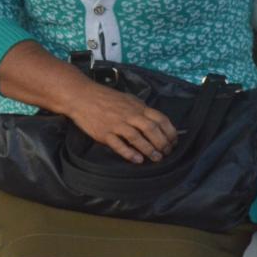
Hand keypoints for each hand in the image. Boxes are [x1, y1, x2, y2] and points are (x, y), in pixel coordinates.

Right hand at [62, 76, 176, 164]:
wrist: (82, 96)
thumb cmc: (106, 98)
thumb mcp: (128, 99)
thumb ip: (141, 109)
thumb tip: (156, 120)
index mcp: (137, 106)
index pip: (160, 118)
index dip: (170, 131)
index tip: (174, 141)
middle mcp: (129, 115)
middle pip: (151, 129)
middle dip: (162, 143)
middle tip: (167, 152)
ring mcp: (116, 124)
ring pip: (137, 138)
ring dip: (149, 149)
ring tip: (156, 158)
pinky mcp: (104, 133)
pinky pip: (119, 145)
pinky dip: (129, 153)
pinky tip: (137, 160)